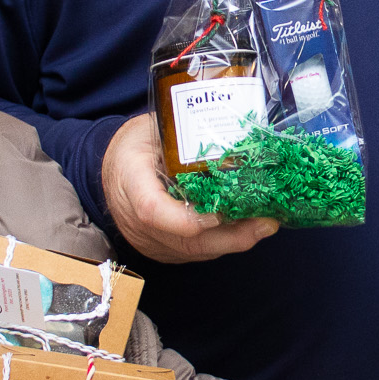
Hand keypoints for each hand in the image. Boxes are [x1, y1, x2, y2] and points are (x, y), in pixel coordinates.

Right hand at [102, 113, 277, 263]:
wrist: (112, 168)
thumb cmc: (136, 143)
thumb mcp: (152, 127)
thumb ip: (184, 136)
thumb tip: (237, 137)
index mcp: (129, 177)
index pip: (151, 209)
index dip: (185, 219)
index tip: (218, 215)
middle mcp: (133, 217)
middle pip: (182, 240)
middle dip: (228, 236)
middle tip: (265, 222)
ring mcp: (147, 239)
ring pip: (193, 251)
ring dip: (233, 241)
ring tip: (265, 224)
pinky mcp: (161, 248)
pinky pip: (194, 252)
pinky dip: (223, 242)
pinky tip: (247, 228)